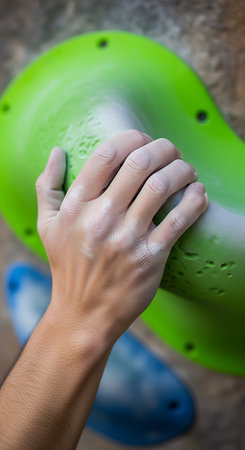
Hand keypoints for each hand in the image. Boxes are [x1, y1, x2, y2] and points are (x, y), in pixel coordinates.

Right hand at [36, 129, 207, 344]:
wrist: (84, 314)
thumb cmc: (67, 266)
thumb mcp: (47, 225)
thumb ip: (47, 185)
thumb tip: (56, 152)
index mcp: (76, 206)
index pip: (107, 155)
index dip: (132, 138)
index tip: (144, 140)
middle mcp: (100, 218)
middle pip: (140, 163)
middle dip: (163, 148)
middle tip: (172, 152)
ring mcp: (126, 238)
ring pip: (162, 186)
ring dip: (182, 170)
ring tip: (187, 170)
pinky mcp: (150, 258)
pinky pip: (180, 220)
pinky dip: (195, 200)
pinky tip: (198, 193)